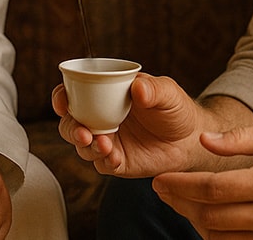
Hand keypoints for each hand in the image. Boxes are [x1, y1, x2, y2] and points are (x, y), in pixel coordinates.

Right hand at [53, 73, 204, 176]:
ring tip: (105, 146)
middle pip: (71, 123)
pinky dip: (105, 161)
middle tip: (84, 133)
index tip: (62, 102)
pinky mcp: (116, 162)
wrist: (191, 139)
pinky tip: (115, 158)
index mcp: (105, 95)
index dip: (61, 97)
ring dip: (88, 147)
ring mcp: (107, 141)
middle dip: (71, 129)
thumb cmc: (175, 108)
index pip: (74, 94)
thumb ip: (154, 89)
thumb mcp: (168, 93)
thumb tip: (138, 88)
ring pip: (83, 146)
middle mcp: (100, 119)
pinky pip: (102, 164)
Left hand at [152, 121, 252, 239]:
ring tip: (183, 201)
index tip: (161, 179)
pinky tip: (208, 217)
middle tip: (163, 189)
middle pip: (212, 216)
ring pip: (221, 238)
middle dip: (181, 203)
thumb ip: (241, 137)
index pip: (215, 188)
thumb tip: (204, 141)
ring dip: (195, 220)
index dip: (182, 185)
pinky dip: (218, 235)